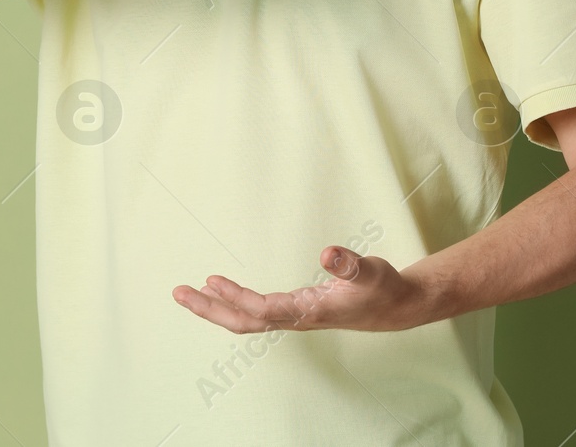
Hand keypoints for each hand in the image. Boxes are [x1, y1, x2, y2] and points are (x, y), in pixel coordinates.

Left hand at [173, 246, 433, 332]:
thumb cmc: (381, 288)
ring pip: (246, 319)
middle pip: (244, 322)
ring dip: (216, 307)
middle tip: (179, 292)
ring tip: (190, 290)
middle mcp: (296, 317)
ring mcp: (293, 315)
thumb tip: (327, 253)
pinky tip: (221, 290)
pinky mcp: (295, 310)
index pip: (263, 309)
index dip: (237, 298)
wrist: (395, 307)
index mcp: (308, 311)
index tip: (211, 282)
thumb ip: (349, 264)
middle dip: (210, 309)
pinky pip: (256, 311)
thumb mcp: (369, 271)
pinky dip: (234, 302)